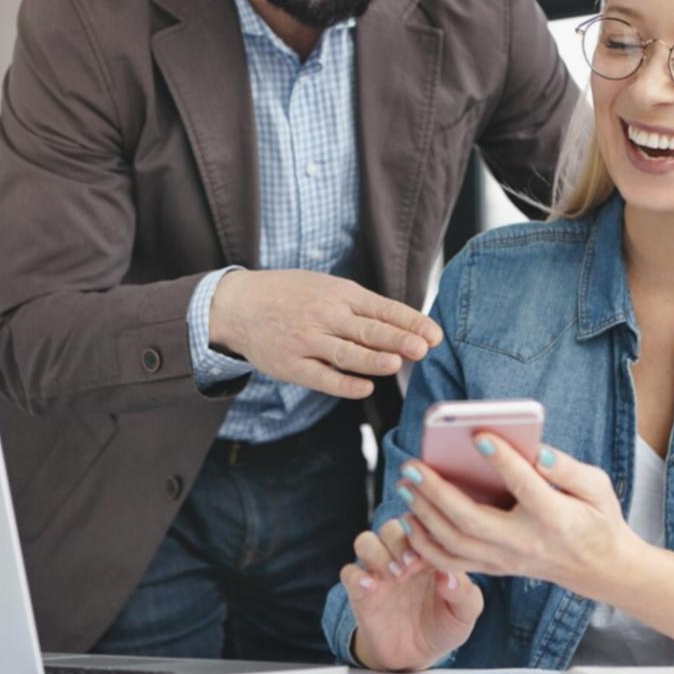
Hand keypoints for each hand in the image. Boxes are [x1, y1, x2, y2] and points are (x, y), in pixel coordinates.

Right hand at [208, 269, 442, 398]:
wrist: (238, 305)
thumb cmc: (292, 296)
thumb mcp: (326, 287)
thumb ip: (360, 306)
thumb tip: (404, 325)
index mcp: (340, 293)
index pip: (383, 308)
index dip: (410, 321)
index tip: (435, 334)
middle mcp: (326, 315)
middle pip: (368, 329)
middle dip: (398, 339)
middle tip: (423, 348)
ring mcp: (308, 341)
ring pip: (347, 353)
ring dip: (374, 359)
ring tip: (396, 364)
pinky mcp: (292, 365)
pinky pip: (323, 377)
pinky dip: (345, 384)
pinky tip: (365, 387)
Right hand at [340, 517, 482, 670]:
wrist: (417, 656)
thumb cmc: (443, 625)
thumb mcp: (464, 614)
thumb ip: (464, 593)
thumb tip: (450, 576)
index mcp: (427, 554)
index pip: (421, 526)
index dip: (425, 532)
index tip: (434, 550)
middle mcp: (400, 557)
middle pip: (391, 528)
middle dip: (400, 541)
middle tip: (413, 564)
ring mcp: (379, 573)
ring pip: (365, 542)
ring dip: (378, 552)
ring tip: (395, 575)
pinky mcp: (360, 593)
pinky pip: (349, 573)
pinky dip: (356, 576)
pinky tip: (371, 588)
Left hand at [396, 436, 638, 599]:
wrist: (600, 568)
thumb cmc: (597, 518)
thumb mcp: (597, 487)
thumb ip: (568, 468)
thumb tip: (537, 451)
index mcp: (555, 518)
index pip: (525, 487)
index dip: (504, 460)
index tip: (479, 434)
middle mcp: (525, 543)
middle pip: (473, 520)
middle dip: (438, 492)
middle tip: (412, 466)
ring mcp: (507, 560)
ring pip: (455, 544)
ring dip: (424, 516)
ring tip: (405, 486)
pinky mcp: (495, 568)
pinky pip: (452, 562)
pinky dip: (426, 544)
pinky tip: (409, 519)